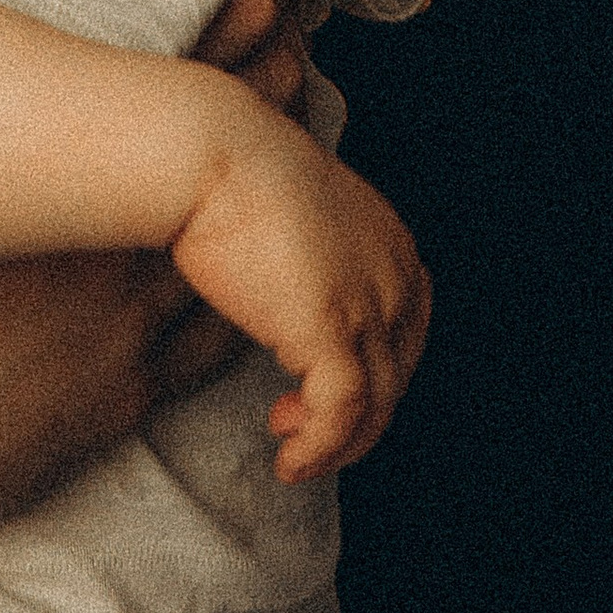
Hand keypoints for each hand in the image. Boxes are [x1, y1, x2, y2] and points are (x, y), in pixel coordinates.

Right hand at [0, 0, 231, 553]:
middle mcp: (118, 224)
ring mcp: (127, 323)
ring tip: (233, 127)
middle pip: (254, 117)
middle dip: (256, 66)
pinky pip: (228, 328)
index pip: (220, 28)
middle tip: (249, 26)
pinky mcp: (116, 401)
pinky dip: (236, 279)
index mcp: (55, 122)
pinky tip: (212, 250)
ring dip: (255, 173)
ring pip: (257, 229)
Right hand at [171, 125, 431, 483]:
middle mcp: (394, 274)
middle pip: (396, 373)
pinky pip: (342, 414)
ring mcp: (368, 302)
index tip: (317, 389)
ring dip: (337, 443)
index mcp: (391, 243)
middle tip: (295, 424)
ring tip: (294, 455)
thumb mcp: (294, 215)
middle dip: (353, 414)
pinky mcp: (331, 330)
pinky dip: (321, 447)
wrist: (207, 153)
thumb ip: (311, 258)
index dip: (369, 371)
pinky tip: (289, 458)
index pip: (405, 331)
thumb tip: (289, 295)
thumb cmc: (229, 173)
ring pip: (377, 404)